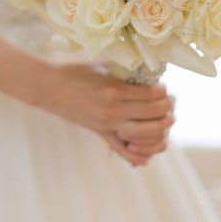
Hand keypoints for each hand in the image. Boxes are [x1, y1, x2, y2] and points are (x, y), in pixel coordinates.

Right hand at [38, 62, 174, 167]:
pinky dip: (136, 156)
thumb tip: (143, 68)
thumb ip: (121, 68)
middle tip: (171, 104)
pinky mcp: (99, 133)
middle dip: (165, 109)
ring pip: (142, 134)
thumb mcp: (100, 64)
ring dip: (158, 130)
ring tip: (165, 123)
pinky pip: (121, 150)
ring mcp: (106, 125)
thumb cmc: (74, 70)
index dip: (162, 93)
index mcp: (114, 90)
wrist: (49, 87)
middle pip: (150, 114)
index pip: (149, 95)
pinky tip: (147, 157)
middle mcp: (112, 110)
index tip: (166, 89)